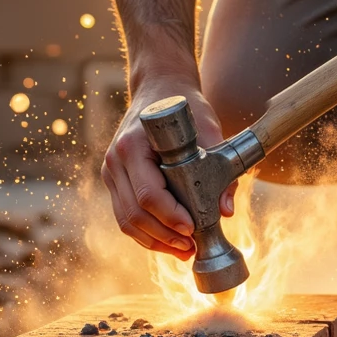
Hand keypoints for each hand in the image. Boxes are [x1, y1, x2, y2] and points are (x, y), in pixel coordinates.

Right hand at [101, 79, 235, 256]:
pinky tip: (167, 240)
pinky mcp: (114, 179)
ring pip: (127, 220)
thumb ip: (219, 166)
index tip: (192, 229)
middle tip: (190, 248)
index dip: (170, 217)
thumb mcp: (207, 128)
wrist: (160, 86)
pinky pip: (125, 215)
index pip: (148, 194)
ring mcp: (111, 171)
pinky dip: (145, 232)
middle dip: (164, 237)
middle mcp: (115, 160)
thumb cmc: (184, 106)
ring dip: (154, 241)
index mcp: (133, 145)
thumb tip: (226, 209)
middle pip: (135, 213)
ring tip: (182, 250)